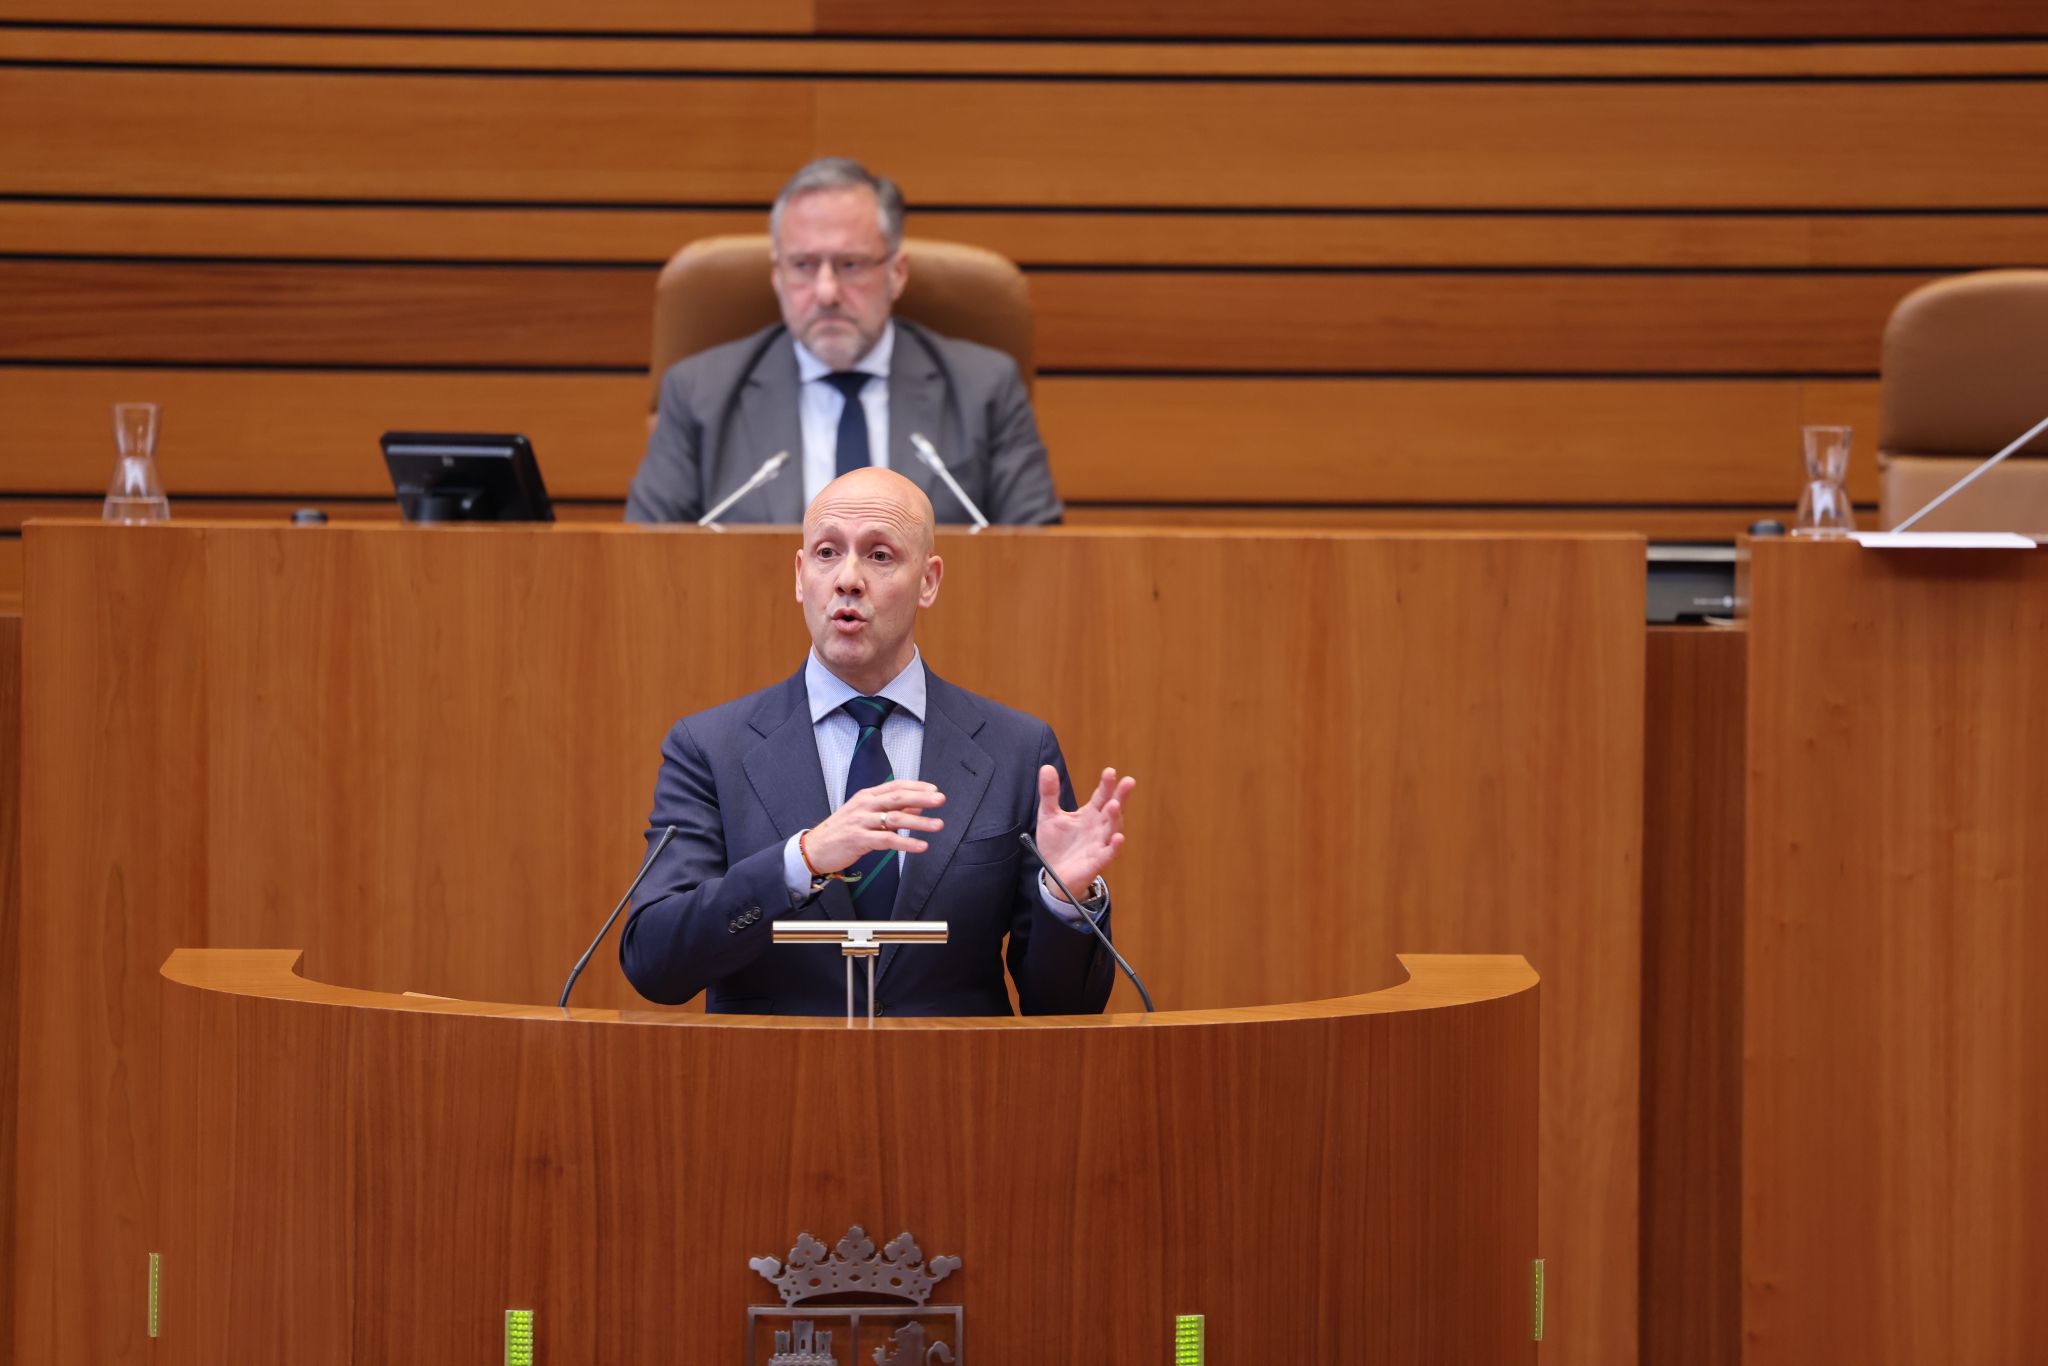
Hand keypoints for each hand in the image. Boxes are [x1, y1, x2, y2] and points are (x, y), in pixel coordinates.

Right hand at [803, 779, 945, 874]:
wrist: (814, 849)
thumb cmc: (841, 832)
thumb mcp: (866, 816)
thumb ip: (891, 810)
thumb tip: (917, 806)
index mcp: (866, 797)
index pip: (895, 786)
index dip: (916, 786)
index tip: (934, 789)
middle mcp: (864, 805)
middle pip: (897, 798)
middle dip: (921, 797)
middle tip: (940, 799)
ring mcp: (860, 822)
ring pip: (894, 819)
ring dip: (919, 822)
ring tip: (937, 825)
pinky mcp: (858, 839)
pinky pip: (887, 840)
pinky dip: (906, 843)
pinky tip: (921, 846)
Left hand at [1033, 766, 1134, 900]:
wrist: (1053, 873)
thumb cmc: (1056, 843)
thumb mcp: (1049, 814)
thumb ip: (1050, 793)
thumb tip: (1047, 767)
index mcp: (1090, 814)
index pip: (1101, 796)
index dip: (1107, 785)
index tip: (1110, 771)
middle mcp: (1099, 827)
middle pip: (1113, 809)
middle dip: (1121, 796)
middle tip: (1128, 781)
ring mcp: (1100, 844)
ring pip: (1112, 829)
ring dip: (1115, 818)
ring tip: (1114, 805)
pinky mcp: (1096, 861)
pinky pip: (1108, 853)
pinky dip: (1114, 846)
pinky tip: (1118, 838)